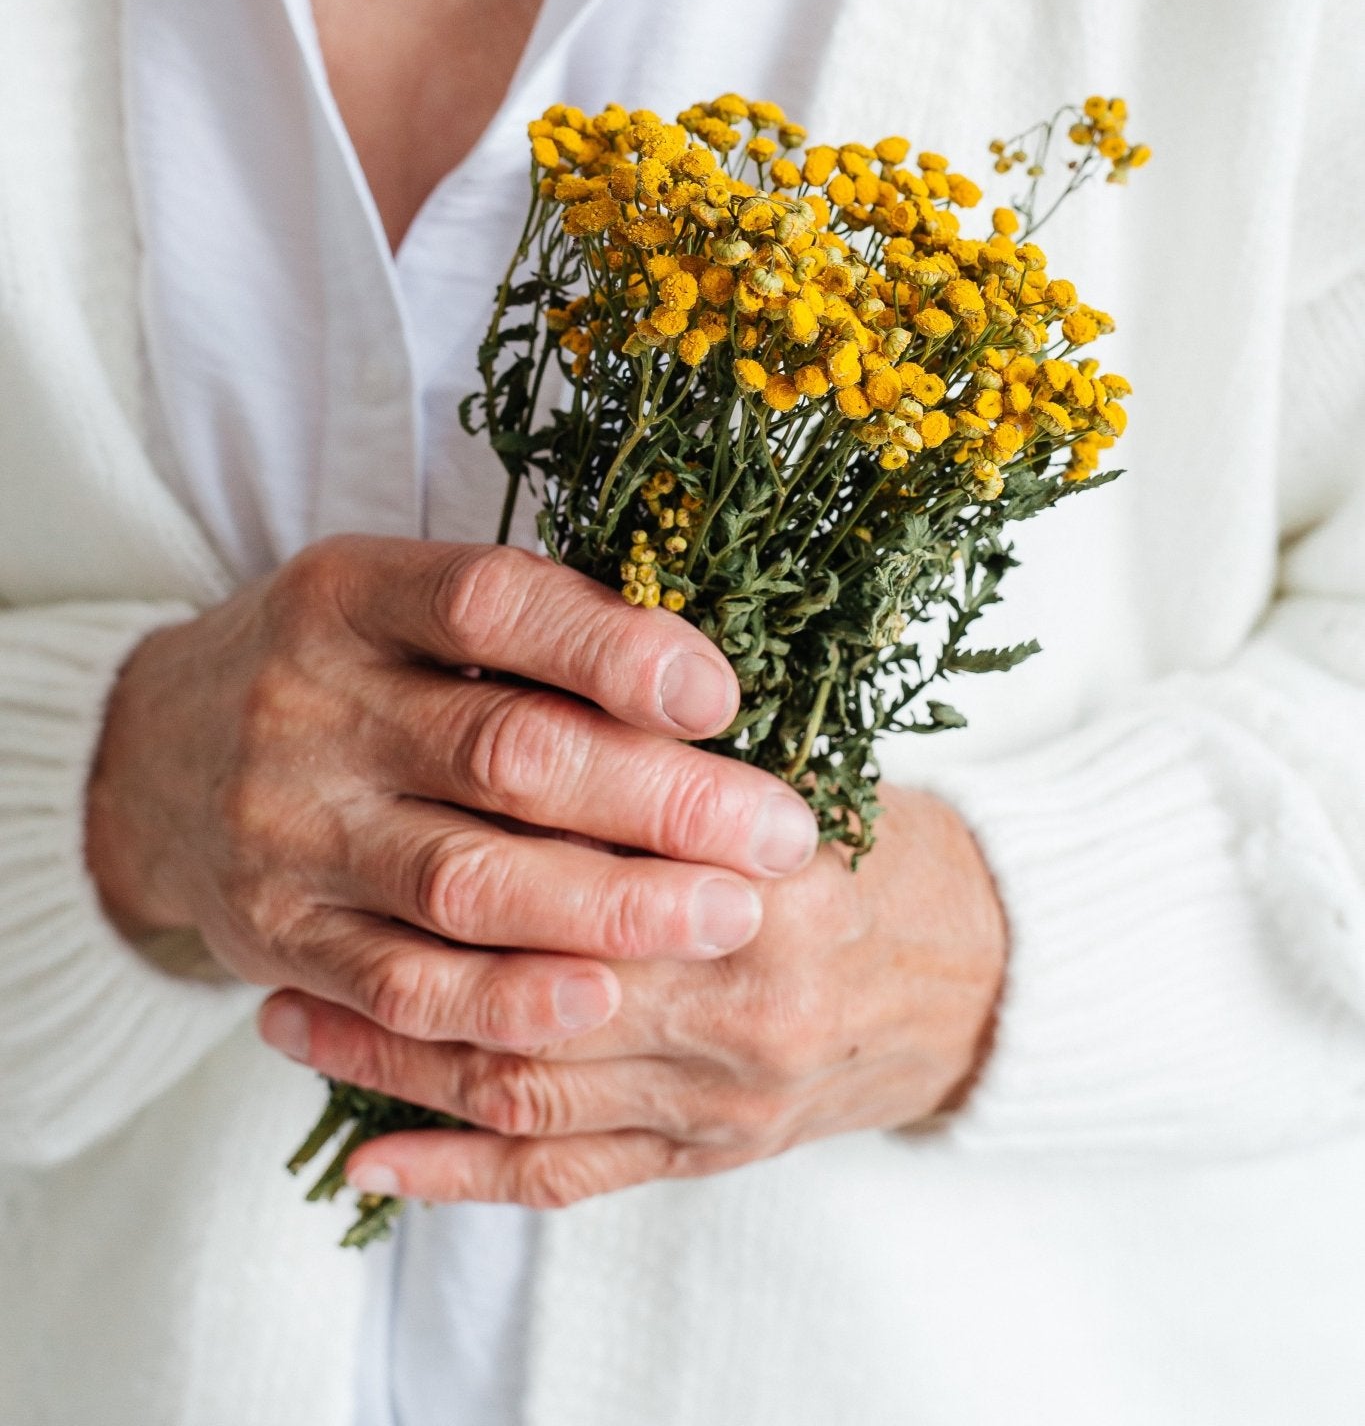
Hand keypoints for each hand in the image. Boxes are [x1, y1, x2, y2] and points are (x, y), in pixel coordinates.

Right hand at [85, 537, 819, 1054]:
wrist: (151, 759)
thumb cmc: (333, 668)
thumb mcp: (396, 603)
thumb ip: (527, 630)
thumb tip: (705, 682)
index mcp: (349, 593)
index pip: (491, 606)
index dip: (615, 649)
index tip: (723, 695)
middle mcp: (307, 705)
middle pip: (504, 751)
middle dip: (661, 798)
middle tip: (779, 835)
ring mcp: (286, 829)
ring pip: (466, 879)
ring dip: (613, 907)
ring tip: (728, 918)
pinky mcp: (279, 937)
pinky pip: (402, 987)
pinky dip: (507, 1000)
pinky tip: (601, 1000)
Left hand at [259, 785, 1005, 1205]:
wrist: (983, 978)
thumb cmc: (880, 849)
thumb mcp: (801, 763)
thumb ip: (677, 751)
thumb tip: (529, 686)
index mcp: (772, 879)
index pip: (599, 851)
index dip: (482, 822)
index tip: (381, 783)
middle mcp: (741, 1002)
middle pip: (538, 976)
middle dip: (405, 947)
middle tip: (287, 908)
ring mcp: (721, 1096)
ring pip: (526, 1082)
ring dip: (395, 1058)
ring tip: (289, 1018)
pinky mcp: (706, 1156)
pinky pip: (564, 1175)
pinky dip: (458, 1173)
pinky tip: (367, 1160)